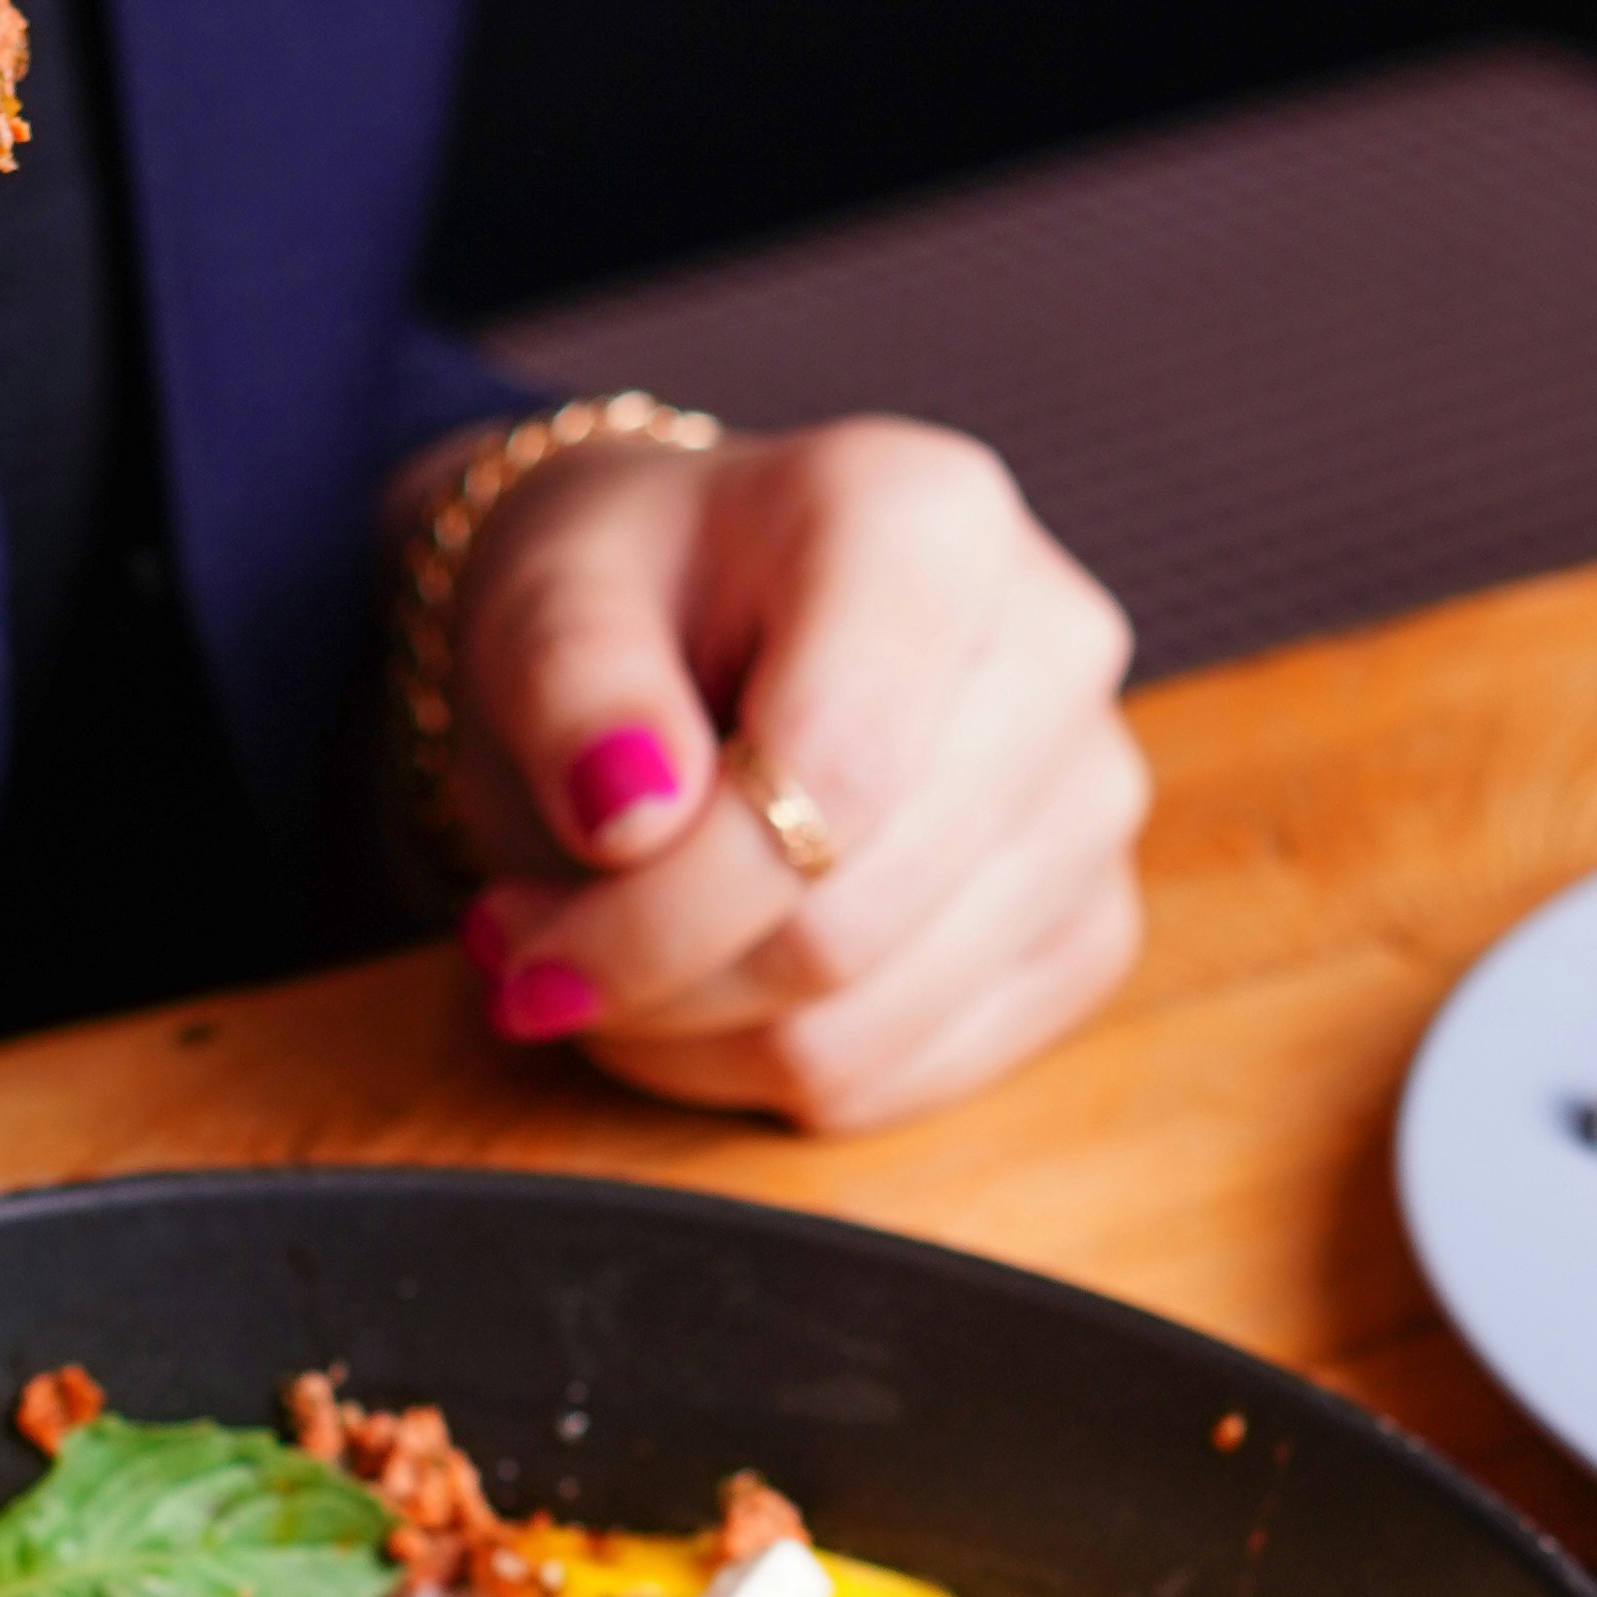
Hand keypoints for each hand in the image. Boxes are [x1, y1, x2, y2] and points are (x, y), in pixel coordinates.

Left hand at [436, 418, 1144, 1130]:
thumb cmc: (632, 598)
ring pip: (866, 1027)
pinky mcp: (1089, 923)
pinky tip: (704, 991)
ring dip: (690, 1038)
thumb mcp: (545, 598)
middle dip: (647, 977)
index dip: (656, 899)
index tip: (505, 928)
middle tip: (525, 954)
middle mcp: (1052, 647)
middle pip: (841, 926)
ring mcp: (1091, 796)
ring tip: (602, 963)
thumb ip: (569, 684)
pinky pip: (915, 1076)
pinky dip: (771, 1071)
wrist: (696, 621)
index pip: (828, 777)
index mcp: (929, 520)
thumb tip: (628, 812)